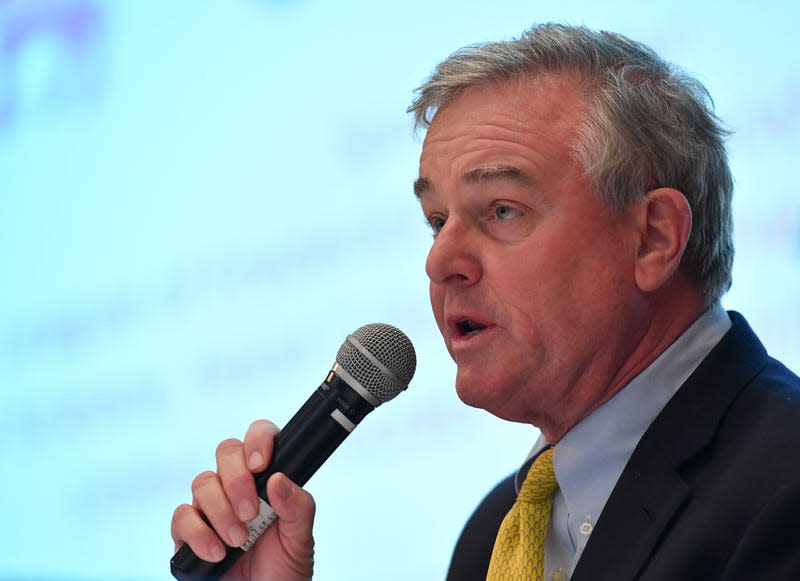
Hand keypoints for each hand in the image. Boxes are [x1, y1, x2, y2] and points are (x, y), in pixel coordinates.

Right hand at [171, 419, 316, 580]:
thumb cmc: (284, 569)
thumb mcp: (300, 539)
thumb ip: (297, 507)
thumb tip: (279, 479)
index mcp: (267, 479)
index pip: (259, 438)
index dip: (258, 439)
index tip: (261, 464)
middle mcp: (237, 487)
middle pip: (226, 452)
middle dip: (237, 480)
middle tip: (251, 512)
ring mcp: (211, 507)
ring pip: (203, 482)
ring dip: (221, 511)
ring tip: (238, 540)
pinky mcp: (189, 533)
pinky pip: (182, 517)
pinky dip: (198, 534)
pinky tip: (216, 552)